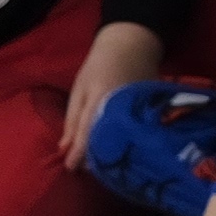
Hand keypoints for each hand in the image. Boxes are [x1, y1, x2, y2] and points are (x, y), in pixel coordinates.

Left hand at [60, 21, 163, 170]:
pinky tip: (119, 149)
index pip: (88, 132)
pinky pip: (136, 131)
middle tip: (84, 170)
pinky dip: (126, 141)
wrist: (133, 45)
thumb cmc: (99, 65)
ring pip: (124, 138)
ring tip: (100, 163)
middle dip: (95, 157)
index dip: (79, 153)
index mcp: (101, 100)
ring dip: (110, 152)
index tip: (70, 168)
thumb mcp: (80, 89)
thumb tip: (64, 149)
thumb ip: (73, 120)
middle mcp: (122, 107)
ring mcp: (139, 109)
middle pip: (108, 140)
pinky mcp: (152, 110)